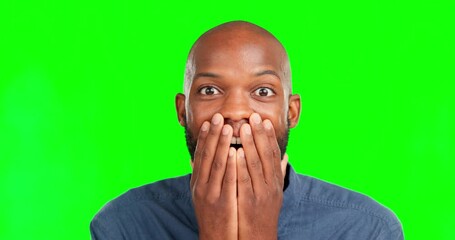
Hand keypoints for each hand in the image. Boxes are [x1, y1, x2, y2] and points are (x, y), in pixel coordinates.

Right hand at [190, 113, 237, 239]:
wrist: (215, 238)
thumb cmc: (212, 214)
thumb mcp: (202, 193)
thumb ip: (203, 175)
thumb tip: (198, 158)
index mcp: (197, 182)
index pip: (201, 155)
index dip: (204, 137)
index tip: (209, 121)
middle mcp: (201, 185)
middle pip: (207, 156)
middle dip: (213, 135)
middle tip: (218, 117)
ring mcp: (211, 194)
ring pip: (217, 165)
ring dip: (222, 145)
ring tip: (228, 128)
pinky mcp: (222, 202)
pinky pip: (227, 180)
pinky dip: (231, 165)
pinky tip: (236, 152)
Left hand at [236, 113, 284, 239]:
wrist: (259, 237)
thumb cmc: (264, 213)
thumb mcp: (275, 192)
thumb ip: (278, 172)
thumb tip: (286, 155)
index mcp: (275, 181)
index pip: (273, 154)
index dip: (269, 136)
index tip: (264, 120)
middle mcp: (271, 185)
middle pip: (266, 155)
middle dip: (259, 134)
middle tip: (254, 116)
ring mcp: (260, 193)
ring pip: (256, 165)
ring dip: (249, 144)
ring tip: (243, 127)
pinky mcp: (249, 202)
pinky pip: (244, 181)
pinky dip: (241, 166)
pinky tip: (235, 152)